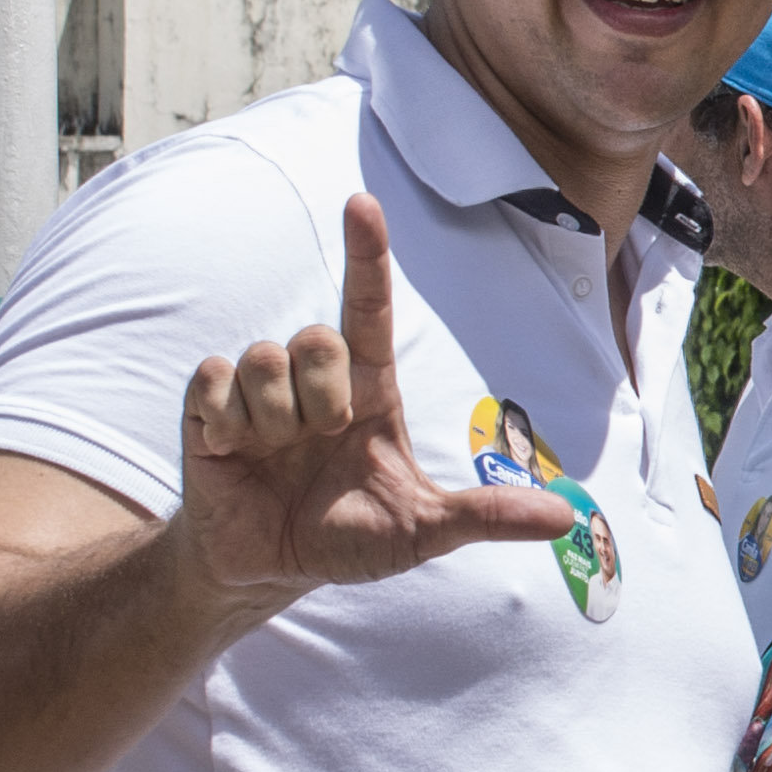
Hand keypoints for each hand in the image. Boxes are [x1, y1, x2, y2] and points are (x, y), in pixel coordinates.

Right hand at [175, 194, 580, 598]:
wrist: (267, 568)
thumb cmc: (349, 539)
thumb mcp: (424, 531)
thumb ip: (486, 516)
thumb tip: (565, 516)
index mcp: (369, 391)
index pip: (369, 308)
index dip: (367, 255)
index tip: (363, 203)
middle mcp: (316, 379)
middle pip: (318, 336)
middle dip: (323, 396)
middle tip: (321, 440)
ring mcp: (259, 390)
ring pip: (266, 357)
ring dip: (275, 419)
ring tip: (277, 453)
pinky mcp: (206, 407)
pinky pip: (213, 380)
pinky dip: (228, 423)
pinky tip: (233, 450)